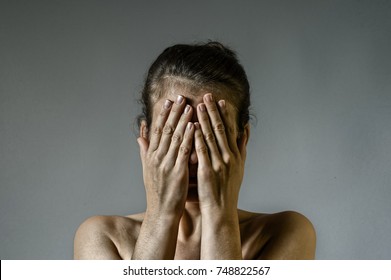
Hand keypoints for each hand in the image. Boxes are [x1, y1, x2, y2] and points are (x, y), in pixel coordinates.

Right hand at [137, 95, 194, 216]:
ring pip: (175, 138)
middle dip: (174, 112)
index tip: (169, 101)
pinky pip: (183, 151)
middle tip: (181, 97)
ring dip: (183, 121)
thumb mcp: (147, 169)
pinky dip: (188, 137)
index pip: (157, 130)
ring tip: (190, 106)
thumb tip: (139, 135)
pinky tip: (194, 126)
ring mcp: (166, 164)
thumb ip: (144, 151)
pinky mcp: (177, 172)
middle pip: (166, 130)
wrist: (161, 212)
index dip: (163, 114)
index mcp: (151, 155)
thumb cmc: (157, 191)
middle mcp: (157, 157)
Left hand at [195, 93, 246, 213]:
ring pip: (211, 136)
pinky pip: (201, 150)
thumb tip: (246, 128)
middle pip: (221, 129)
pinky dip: (197, 137)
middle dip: (213, 111)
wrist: (222, 210)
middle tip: (207, 95)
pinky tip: (192, 126)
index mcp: (236, 154)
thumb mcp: (241, 166)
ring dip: (204, 120)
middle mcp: (229, 157)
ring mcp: (219, 163)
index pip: (231, 129)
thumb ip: (242, 146)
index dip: (225, 114)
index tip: (220, 100)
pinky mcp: (207, 171)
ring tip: (198, 105)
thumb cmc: (229, 189)